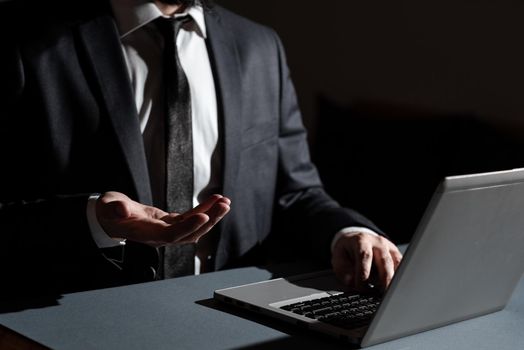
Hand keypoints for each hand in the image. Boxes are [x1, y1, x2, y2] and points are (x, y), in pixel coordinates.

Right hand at [96, 191, 230, 246]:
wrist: (109, 219)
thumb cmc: (108, 213)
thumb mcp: (107, 208)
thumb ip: (114, 209)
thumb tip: (121, 210)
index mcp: (145, 234)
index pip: (171, 235)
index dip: (188, 227)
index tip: (205, 216)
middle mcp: (159, 236)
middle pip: (189, 233)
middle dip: (209, 220)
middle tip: (224, 205)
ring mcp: (166, 231)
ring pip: (193, 227)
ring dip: (211, 215)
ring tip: (225, 202)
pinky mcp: (170, 223)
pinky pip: (190, 218)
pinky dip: (204, 209)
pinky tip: (215, 199)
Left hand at [331, 232, 401, 291]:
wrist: (354, 240)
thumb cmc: (347, 252)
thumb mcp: (338, 259)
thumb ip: (343, 271)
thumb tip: (351, 282)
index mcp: (361, 241)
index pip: (365, 256)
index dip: (363, 273)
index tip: (361, 288)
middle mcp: (378, 242)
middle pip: (385, 261)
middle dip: (384, 280)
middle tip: (382, 296)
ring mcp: (389, 248)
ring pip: (396, 265)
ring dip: (393, 281)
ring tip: (389, 296)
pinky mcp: (396, 255)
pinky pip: (401, 267)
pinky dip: (398, 279)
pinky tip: (394, 290)